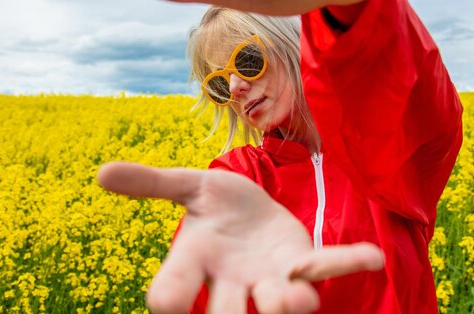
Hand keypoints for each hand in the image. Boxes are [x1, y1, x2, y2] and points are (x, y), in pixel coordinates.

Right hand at [98, 162, 383, 313]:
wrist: (252, 210)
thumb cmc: (215, 204)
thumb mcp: (187, 185)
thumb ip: (150, 183)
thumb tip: (101, 173)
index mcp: (193, 264)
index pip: (174, 292)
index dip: (169, 299)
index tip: (164, 303)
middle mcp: (231, 283)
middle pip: (228, 312)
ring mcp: (270, 278)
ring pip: (279, 303)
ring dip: (289, 304)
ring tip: (298, 301)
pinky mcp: (301, 263)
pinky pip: (325, 267)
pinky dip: (347, 262)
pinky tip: (372, 257)